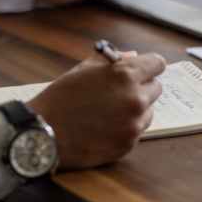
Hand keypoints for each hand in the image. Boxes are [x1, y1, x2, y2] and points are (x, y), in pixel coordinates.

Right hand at [27, 51, 166, 169]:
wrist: (44, 132)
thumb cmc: (61, 97)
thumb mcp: (84, 70)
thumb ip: (112, 61)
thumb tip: (134, 56)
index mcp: (125, 75)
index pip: (157, 64)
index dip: (149, 65)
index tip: (144, 69)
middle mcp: (135, 99)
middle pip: (156, 88)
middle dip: (142, 87)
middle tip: (121, 91)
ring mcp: (133, 125)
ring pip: (148, 111)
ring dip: (136, 109)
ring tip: (109, 111)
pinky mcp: (128, 145)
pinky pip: (137, 131)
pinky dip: (126, 127)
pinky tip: (105, 126)